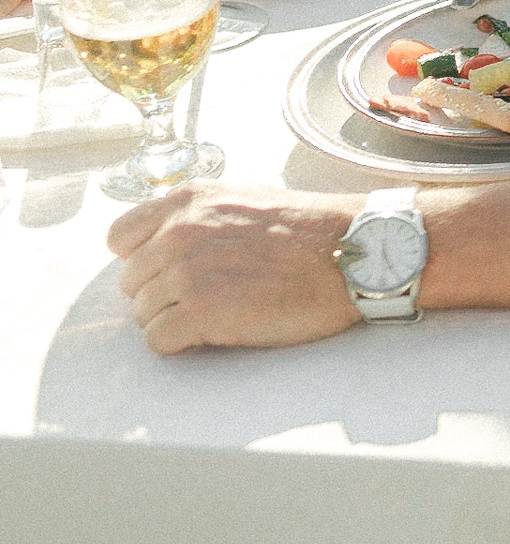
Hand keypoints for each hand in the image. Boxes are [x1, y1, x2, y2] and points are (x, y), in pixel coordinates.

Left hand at [107, 183, 364, 354]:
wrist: (354, 252)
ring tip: (219, 313)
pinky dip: (182, 343)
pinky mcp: (202, 312)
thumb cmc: (310, 232)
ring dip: (174, 319)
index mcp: (188, 202)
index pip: (121, 237)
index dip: (144, 259)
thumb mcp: (245, 200)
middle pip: (132, 282)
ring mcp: (188, 273)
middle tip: (208, 296)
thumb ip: (199, 217)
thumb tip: (166, 242)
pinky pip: (158, 340)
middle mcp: (179, 233)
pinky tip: (217, 331)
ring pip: (142, 314)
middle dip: (162, 293)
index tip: (170, 269)